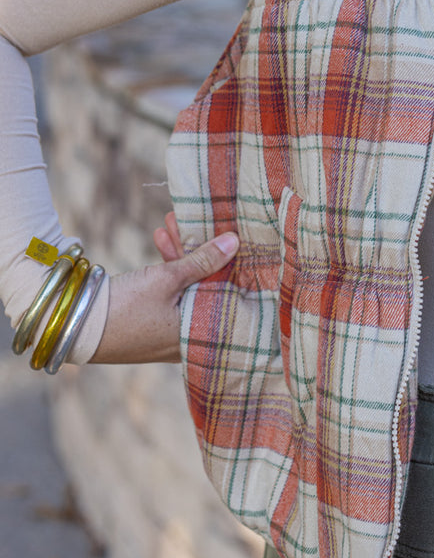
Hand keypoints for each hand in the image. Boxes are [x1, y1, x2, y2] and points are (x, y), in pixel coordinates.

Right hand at [90, 211, 238, 363]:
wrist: (74, 326)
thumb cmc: (125, 309)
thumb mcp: (167, 279)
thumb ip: (204, 260)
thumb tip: (234, 242)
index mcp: (202, 331)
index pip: (226, 289)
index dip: (225, 258)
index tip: (223, 231)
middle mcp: (191, 336)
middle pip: (205, 286)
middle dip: (198, 250)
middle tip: (193, 221)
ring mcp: (172, 331)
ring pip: (186, 286)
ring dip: (179, 255)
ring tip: (171, 222)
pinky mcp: (154, 324)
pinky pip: (170, 294)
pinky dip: (167, 270)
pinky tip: (160, 239)